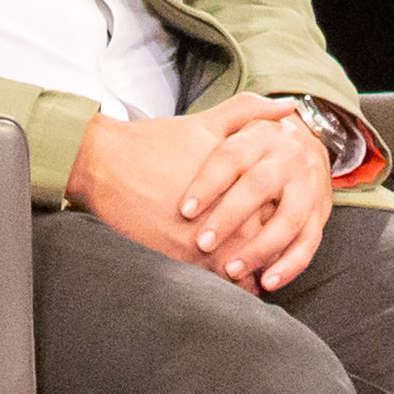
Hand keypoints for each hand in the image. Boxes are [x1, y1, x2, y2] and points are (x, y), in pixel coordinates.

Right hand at [72, 102, 334, 290]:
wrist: (106, 164)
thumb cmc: (156, 142)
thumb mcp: (206, 122)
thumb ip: (250, 113)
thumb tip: (288, 108)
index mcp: (241, 179)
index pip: (279, 208)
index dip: (282, 217)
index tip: (282, 221)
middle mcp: (229, 212)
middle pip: (265, 240)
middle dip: (270, 248)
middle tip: (274, 255)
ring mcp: (205, 240)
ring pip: (243, 265)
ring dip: (249, 269)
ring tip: (252, 272)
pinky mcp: (181, 259)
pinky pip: (215, 281)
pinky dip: (226, 284)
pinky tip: (227, 280)